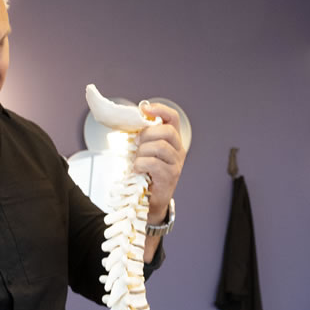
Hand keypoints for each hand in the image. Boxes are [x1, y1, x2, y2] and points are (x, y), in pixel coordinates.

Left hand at [135, 101, 186, 224]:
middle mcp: (178, 150)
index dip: (160, 110)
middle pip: (167, 131)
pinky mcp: (170, 176)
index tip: (144, 108)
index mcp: (173, 140)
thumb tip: (132, 122)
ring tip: (137, 160)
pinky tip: (138, 170)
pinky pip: (153, 163)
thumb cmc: (147, 174)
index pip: (172, 118)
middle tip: (136, 144)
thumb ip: (143, 138)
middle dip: (147, 134)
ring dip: (142, 152)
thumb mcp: (145, 151)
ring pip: (159, 146)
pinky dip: (140, 164)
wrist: (151, 201)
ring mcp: (176, 164)